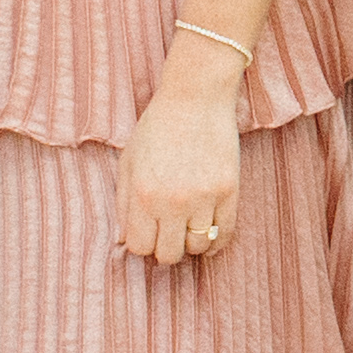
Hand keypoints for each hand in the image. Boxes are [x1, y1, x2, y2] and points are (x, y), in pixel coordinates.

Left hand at [119, 76, 245, 266]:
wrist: (196, 97)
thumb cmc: (157, 127)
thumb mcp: (128, 162)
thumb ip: (123, 203)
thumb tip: (126, 241)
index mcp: (142, 194)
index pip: (140, 247)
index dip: (143, 244)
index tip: (149, 232)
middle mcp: (171, 201)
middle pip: (168, 254)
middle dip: (166, 248)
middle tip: (168, 234)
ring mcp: (203, 197)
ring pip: (197, 247)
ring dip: (191, 243)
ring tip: (189, 228)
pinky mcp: (229, 191)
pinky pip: (224, 234)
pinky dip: (216, 242)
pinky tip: (209, 234)